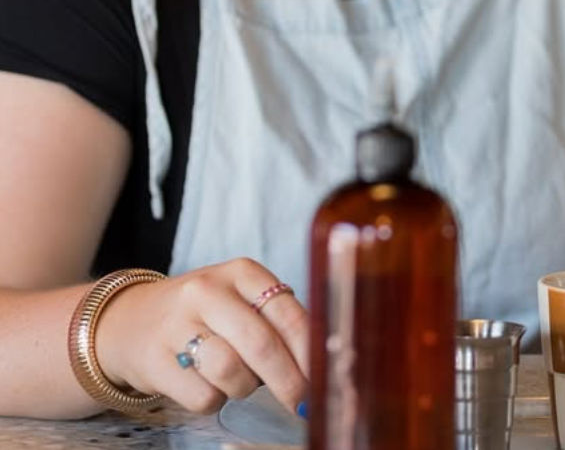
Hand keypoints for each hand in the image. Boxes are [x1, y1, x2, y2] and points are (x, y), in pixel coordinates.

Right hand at [94, 258, 308, 414]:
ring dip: (245, 388)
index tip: (324, 377)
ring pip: (231, 372)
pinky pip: (202, 396)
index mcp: (241, 273)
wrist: (130, 321)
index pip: (288, 313)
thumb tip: (320, 365)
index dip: (310, 352)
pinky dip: (215, 400)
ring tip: (240, 381)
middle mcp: (207, 291)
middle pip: (261, 345)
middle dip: (289, 381)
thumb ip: (279, 322)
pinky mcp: (154, 360)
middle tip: (301, 402)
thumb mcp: (241, 300)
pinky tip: (209, 385)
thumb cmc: (204, 314)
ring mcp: (177, 324)